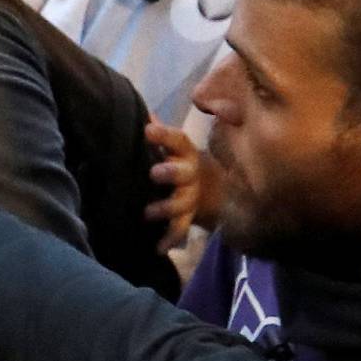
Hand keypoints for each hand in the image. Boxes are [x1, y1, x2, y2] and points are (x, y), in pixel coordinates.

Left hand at [145, 119, 212, 251]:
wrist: (217, 191)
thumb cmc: (182, 164)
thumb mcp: (174, 149)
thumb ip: (159, 135)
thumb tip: (142, 113)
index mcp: (185, 153)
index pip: (178, 141)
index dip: (164, 135)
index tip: (147, 130)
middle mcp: (191, 174)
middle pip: (184, 173)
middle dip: (171, 172)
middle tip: (154, 173)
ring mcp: (191, 197)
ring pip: (182, 203)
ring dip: (167, 208)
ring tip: (148, 213)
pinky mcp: (189, 217)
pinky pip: (180, 229)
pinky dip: (170, 239)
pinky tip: (158, 248)